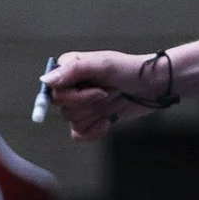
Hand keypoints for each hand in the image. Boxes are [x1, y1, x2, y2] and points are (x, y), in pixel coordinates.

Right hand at [42, 50, 171, 140]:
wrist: (153, 86)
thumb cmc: (130, 70)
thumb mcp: (104, 65)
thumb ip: (74, 70)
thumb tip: (46, 81)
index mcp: (69, 70)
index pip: (54, 91)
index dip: (76, 96)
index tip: (98, 91)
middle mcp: (72, 87)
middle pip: (63, 109)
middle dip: (89, 105)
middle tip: (108, 93)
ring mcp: (81, 105)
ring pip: (73, 121)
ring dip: (96, 114)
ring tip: (112, 100)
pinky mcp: (90, 119)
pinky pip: (79, 134)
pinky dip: (94, 131)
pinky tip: (108, 121)